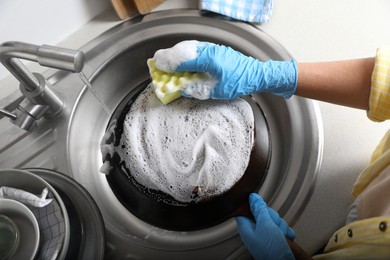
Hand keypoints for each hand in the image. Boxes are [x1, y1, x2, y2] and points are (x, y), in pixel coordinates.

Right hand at [153, 40, 297, 99]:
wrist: (256, 74)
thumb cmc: (238, 83)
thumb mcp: (216, 91)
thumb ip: (198, 89)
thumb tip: (183, 88)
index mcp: (208, 60)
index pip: (183, 59)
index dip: (169, 63)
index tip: (158, 65)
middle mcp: (209, 50)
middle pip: (184, 49)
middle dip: (169, 55)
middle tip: (157, 60)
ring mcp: (213, 48)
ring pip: (190, 47)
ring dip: (177, 53)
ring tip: (167, 59)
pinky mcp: (216, 50)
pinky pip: (197, 48)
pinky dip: (186, 52)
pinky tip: (182, 58)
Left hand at [235, 193, 294, 259]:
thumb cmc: (272, 252)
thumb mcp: (265, 226)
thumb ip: (259, 210)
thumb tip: (253, 197)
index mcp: (246, 227)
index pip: (245, 209)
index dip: (254, 205)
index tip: (261, 207)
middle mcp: (255, 230)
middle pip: (263, 212)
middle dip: (273, 217)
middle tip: (273, 225)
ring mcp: (266, 234)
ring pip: (274, 219)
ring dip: (281, 225)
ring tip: (280, 235)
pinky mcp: (276, 238)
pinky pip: (282, 227)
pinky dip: (286, 231)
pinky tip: (286, 238)